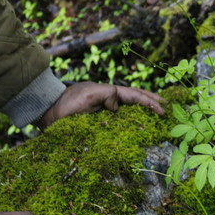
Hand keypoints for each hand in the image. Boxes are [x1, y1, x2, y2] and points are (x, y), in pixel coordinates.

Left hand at [38, 82, 164, 128]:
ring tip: (157, 110)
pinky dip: (131, 117)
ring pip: (128, 105)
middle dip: (151, 100)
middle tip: (167, 105)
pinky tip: (138, 122)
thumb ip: (106, 95)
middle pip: (134, 97)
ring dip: (144, 108)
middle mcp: (108, 99)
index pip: (134, 96)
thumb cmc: (65, 105)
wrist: (47, 112)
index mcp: (108, 93)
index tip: (162, 111)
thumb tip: (118, 104)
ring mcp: (103, 107)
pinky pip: (119, 116)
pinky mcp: (98, 117)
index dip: (149, 102)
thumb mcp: (86, 96)